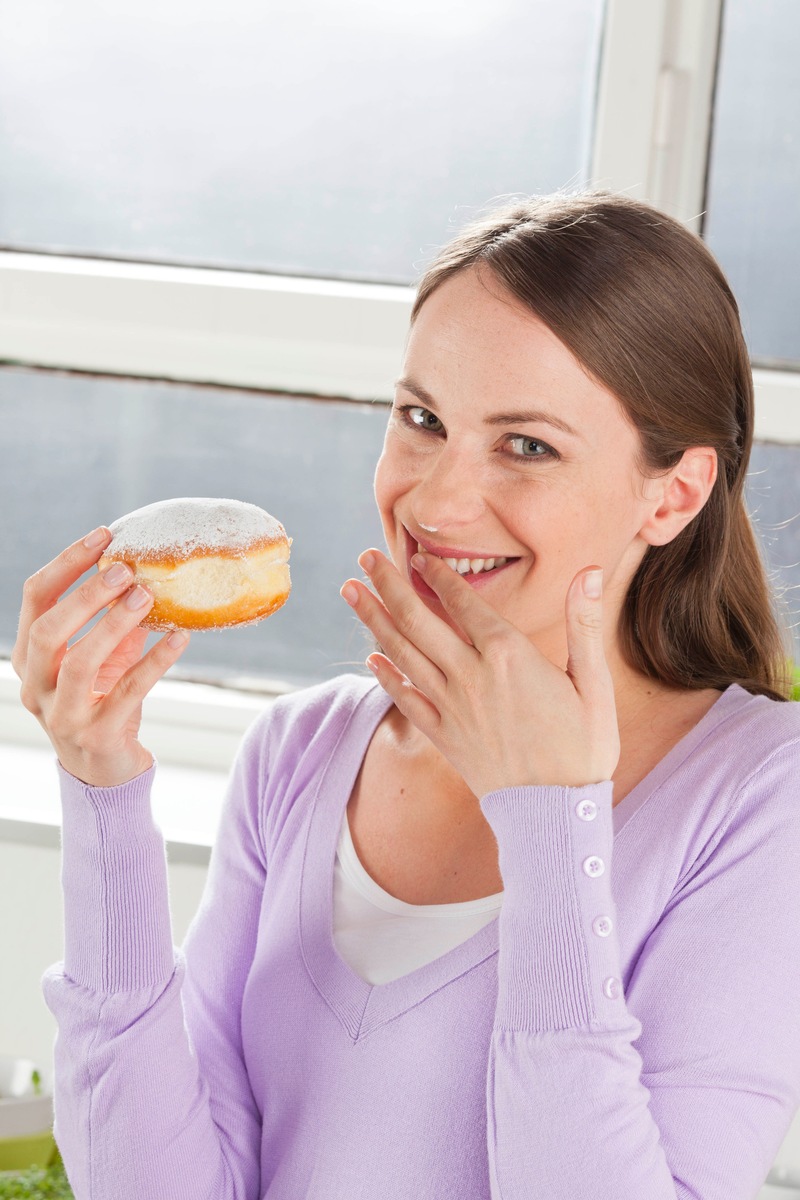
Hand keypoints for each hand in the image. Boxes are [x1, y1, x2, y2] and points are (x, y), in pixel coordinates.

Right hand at [12, 527, 189, 786]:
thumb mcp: (103, 655)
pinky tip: (180, 638)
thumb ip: (114, 618)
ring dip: (114, 625)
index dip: (66, 563)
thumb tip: (146, 568)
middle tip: (124, 570)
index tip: (103, 535)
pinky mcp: (97, 736)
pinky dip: (155, 662)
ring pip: (78, 663)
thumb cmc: (102, 699)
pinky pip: (127, 692)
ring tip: (147, 597)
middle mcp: (36, 685)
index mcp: (30, 657)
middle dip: (86, 596)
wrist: (106, 769)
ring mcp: (62, 715)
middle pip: (47, 631)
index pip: (35, 599)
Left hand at [340, 549, 619, 798]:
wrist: (554, 814)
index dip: (437, 573)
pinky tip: (370, 658)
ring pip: (403, 653)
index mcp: (510, 656)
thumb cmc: (584, 749)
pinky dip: (385, 676)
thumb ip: (585, 624)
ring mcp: (452, 707)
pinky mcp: (443, 736)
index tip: (417, 552)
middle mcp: (472, 676)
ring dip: (374, 619)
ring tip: (350, 591)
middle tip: (366, 556)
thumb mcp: (595, 684)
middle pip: (419, 620)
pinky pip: (405, 699)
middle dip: (389, 584)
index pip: (463, 602)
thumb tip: (590, 572)